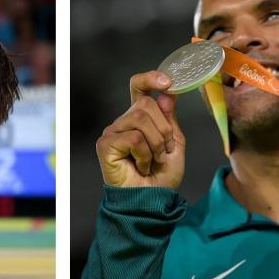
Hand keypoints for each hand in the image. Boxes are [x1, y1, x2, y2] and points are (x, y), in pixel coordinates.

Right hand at [95, 71, 185, 188]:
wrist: (152, 199)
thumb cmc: (161, 175)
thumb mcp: (173, 142)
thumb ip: (169, 117)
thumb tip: (166, 93)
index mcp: (139, 117)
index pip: (138, 87)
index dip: (151, 78)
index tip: (169, 82)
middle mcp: (123, 122)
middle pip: (146, 104)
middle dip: (164, 129)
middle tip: (164, 151)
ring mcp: (112, 132)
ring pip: (141, 119)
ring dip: (157, 143)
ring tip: (154, 160)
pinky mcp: (105, 145)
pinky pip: (134, 138)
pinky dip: (145, 154)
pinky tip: (142, 166)